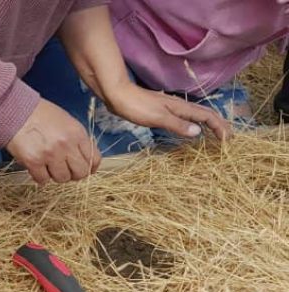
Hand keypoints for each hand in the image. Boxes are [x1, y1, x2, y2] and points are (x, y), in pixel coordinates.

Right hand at [6, 99, 100, 184]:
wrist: (16, 111)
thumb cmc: (40, 114)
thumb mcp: (66, 121)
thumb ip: (77, 139)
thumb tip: (83, 156)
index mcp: (77, 134)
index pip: (93, 159)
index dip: (89, 167)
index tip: (84, 169)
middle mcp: (66, 145)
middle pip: (80, 173)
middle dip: (73, 174)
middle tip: (65, 170)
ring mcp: (50, 155)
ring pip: (61, 178)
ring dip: (55, 175)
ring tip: (49, 167)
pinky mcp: (34, 162)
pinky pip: (42, 179)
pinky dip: (40, 176)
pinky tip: (37, 168)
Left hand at [105, 82, 231, 140]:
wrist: (118, 95)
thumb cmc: (136, 106)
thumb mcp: (157, 118)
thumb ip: (177, 124)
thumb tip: (198, 131)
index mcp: (182, 107)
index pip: (208, 116)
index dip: (219, 127)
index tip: (227, 140)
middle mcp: (180, 106)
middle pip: (206, 114)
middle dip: (219, 124)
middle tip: (228, 138)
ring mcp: (172, 107)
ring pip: (197, 114)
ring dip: (209, 123)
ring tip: (216, 133)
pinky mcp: (163, 110)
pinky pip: (186, 117)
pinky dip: (195, 123)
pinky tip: (190, 128)